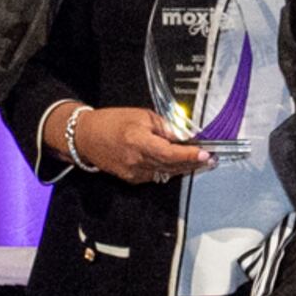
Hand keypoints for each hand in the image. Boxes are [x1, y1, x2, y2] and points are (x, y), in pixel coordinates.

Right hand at [67, 104, 210, 182]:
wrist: (86, 137)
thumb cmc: (111, 122)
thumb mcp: (141, 115)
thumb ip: (164, 126)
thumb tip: (184, 135)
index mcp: (138, 142)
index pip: (170, 153)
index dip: (189, 156)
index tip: (205, 154)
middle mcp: (136, 161)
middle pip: (172, 166)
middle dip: (192, 163)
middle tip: (209, 158)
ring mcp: (134, 173)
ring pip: (166, 173)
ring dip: (183, 167)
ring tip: (198, 161)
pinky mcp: (132, 179)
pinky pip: (156, 175)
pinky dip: (168, 169)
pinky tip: (176, 163)